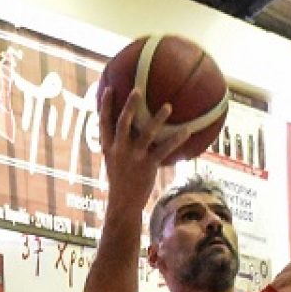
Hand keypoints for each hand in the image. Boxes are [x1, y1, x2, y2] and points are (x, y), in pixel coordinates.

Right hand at [98, 87, 192, 202]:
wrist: (123, 204)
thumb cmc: (121, 180)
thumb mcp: (113, 161)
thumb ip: (118, 145)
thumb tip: (128, 130)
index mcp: (109, 147)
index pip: (103, 123)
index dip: (105, 105)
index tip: (109, 87)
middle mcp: (119, 150)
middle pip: (123, 123)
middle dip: (129, 106)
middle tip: (137, 89)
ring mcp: (134, 158)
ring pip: (146, 134)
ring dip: (158, 119)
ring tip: (168, 106)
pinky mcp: (148, 166)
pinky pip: (164, 150)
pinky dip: (176, 140)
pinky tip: (187, 131)